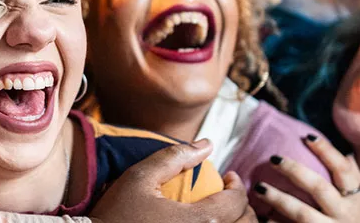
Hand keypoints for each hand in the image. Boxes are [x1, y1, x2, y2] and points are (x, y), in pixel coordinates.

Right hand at [90, 140, 256, 222]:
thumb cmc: (116, 214)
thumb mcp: (139, 177)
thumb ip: (174, 156)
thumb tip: (207, 143)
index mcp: (198, 221)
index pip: (236, 202)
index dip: (237, 185)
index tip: (228, 176)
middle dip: (243, 207)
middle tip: (229, 195)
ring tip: (222, 212)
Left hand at [253, 136, 359, 222]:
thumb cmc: (359, 221)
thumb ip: (353, 177)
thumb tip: (345, 151)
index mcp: (356, 197)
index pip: (343, 169)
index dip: (326, 151)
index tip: (307, 136)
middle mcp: (345, 212)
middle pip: (319, 188)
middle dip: (295, 171)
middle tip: (273, 158)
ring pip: (303, 213)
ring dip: (279, 199)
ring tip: (259, 188)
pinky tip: (263, 218)